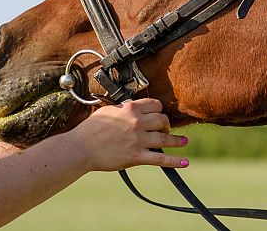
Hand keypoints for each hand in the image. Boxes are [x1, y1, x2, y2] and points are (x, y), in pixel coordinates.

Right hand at [67, 98, 188, 171]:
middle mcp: (137, 123)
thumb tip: (133, 106)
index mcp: (130, 109)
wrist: (80, 148)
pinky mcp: (137, 157)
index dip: (158, 109)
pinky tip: (186, 162)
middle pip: (163, 120)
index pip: (155, 105)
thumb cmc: (90, 129)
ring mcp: (139, 140)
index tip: (158, 114)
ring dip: (177, 140)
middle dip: (165, 124)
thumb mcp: (107, 110)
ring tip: (184, 142)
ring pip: (165, 138)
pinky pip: (161, 159)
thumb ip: (123, 108)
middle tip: (164, 129)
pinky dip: (175, 161)